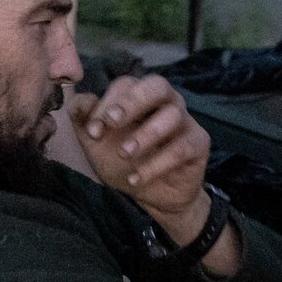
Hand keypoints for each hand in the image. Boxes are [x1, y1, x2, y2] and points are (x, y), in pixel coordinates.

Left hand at [71, 76, 211, 236]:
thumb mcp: (96, 144)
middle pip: (157, 85)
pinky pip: (181, 148)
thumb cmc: (123, 162)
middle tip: (111, 123)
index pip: (126, 85)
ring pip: (172, 115)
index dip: (107, 104)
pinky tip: (136, 179)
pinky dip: (156, 165)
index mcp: (140, 96)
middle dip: (133, 101)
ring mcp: (186, 121)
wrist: (151, 196)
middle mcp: (166, 102)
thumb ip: (83, 120)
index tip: (92, 131)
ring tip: (125, 154)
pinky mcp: (198, 143)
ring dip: (145, 134)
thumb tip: (82, 100)